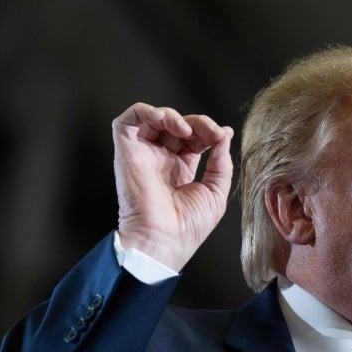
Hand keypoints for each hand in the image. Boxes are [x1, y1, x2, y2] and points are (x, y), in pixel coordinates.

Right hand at [112, 103, 233, 271]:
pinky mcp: (127, 151)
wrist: (165, 240)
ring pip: (155, 118)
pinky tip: (165, 120)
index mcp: (180, 169)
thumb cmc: (187, 227)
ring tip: (187, 130)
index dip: (209, 131)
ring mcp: (143, 154)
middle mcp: (160, 159)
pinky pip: (129, 119)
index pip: (194, 138)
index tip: (223, 135)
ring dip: (175, 116)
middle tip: (211, 132)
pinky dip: (146, 110)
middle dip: (198, 122)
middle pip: (178, 125)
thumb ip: (221, 162)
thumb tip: (225, 135)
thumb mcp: (216, 191)